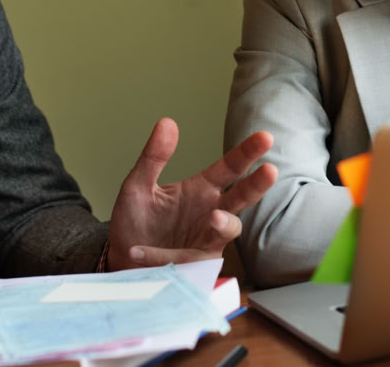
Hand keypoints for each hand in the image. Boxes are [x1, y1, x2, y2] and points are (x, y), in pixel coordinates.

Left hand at [106, 118, 275, 269]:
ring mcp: (207, 241)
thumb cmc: (135, 221)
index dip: (247, 153)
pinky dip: (166, 256)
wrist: (119, 260)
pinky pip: (190, 260)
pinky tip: (139, 252)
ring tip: (213, 217)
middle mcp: (210, 213)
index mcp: (201, 189)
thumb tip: (167, 122)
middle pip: (242, 197)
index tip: (266, 136)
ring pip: (228, 230)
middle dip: (257, 184)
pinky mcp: (195, 267)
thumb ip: (153, 156)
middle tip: (270, 170)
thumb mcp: (137, 185)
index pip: (230, 168)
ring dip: (224, 223)